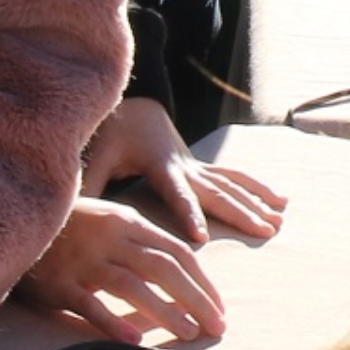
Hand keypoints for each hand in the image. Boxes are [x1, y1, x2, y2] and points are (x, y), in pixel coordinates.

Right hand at [22, 197, 231, 345]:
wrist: (11, 220)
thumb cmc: (66, 228)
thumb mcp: (106, 221)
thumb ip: (138, 244)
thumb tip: (175, 276)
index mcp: (126, 221)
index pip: (177, 252)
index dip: (203, 281)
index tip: (218, 306)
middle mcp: (110, 239)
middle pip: (164, 268)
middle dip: (197, 299)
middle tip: (217, 327)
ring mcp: (84, 261)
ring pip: (133, 286)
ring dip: (165, 312)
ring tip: (188, 334)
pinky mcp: (60, 283)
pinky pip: (90, 305)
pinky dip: (113, 322)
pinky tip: (134, 340)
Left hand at [96, 97, 288, 242]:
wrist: (132, 111)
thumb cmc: (111, 137)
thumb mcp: (96, 158)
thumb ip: (87, 185)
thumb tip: (68, 210)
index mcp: (158, 167)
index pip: (175, 194)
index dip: (188, 213)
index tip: (201, 237)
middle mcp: (184, 166)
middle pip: (216, 191)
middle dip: (239, 212)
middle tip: (263, 232)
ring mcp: (197, 166)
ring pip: (232, 184)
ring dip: (256, 203)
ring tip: (278, 222)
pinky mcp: (203, 167)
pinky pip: (236, 177)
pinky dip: (259, 188)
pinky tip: (282, 202)